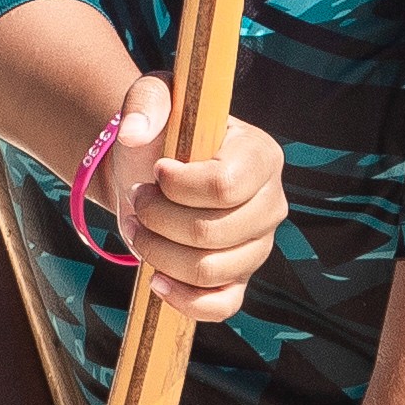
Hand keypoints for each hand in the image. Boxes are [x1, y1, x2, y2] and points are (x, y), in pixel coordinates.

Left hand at [82, 79, 286, 319]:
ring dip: (157, 253)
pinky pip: (222, 306)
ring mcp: (258, 246)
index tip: (155, 171)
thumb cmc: (161, 133)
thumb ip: (145, 102)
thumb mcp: (153, 99)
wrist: (151, 172)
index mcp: (261, 156)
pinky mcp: (239, 278)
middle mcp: (271, 204)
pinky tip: (156, 280)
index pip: (224, 187)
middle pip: (212, 232)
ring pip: (210, 270)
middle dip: (157, 219)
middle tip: (137, 201)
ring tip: (138, 227)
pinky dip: (184, 299)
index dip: (177, 186)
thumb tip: (134, 134)